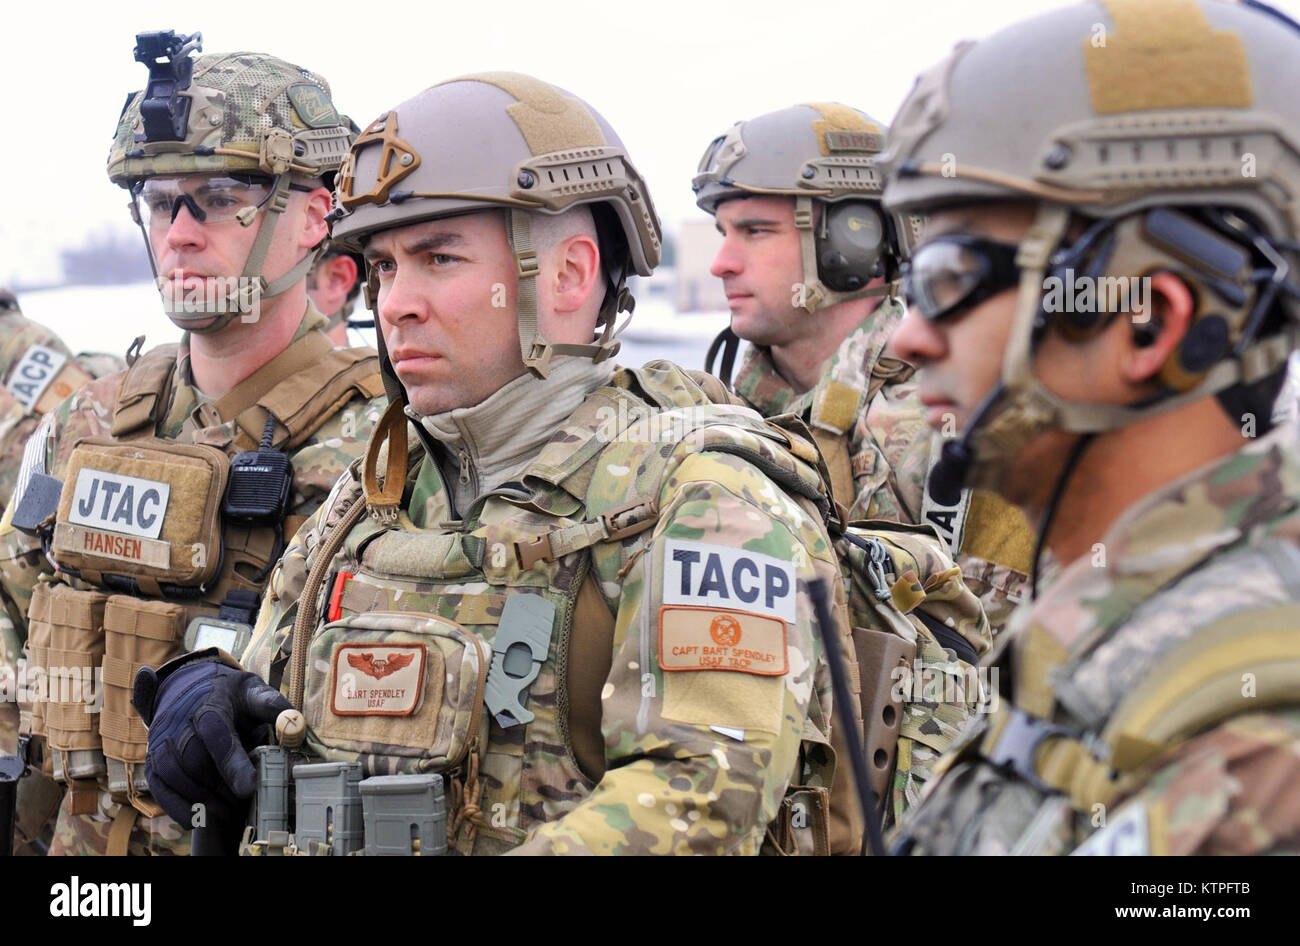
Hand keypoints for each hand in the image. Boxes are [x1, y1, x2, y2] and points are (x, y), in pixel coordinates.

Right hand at [132, 649, 291, 828]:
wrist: (189, 687)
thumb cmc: (228, 694)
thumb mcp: (253, 691)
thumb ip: (273, 706)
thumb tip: (295, 724)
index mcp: (210, 703)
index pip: (218, 734)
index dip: (232, 763)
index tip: (249, 788)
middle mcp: (180, 722)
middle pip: (194, 759)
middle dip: (218, 786)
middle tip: (240, 803)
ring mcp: (163, 741)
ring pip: (174, 774)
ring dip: (199, 798)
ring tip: (225, 810)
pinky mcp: (154, 759)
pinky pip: (159, 786)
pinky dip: (177, 806)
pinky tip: (198, 818)